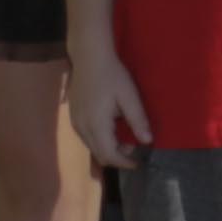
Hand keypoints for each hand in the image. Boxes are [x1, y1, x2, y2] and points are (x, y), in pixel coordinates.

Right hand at [71, 44, 151, 169]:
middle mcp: (82, 128)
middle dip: (117, 156)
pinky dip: (100, 139)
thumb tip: (148, 141)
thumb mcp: (129, 96)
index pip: (110, 155)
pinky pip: (87, 137)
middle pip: (99, 154)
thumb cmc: (112, 74)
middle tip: (134, 147)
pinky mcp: (73, 117)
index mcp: (96, 125)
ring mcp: (75, 123)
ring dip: (108, 147)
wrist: (89, 57)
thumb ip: (138, 120)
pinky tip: (111, 127)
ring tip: (125, 135)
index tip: (138, 163)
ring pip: (92, 146)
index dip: (124, 163)